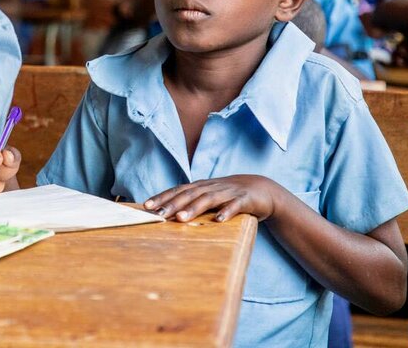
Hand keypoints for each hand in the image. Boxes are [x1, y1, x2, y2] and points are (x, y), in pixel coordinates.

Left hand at [143, 175, 283, 222]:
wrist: (261, 189)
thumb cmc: (228, 196)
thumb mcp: (208, 198)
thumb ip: (191, 204)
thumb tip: (167, 215)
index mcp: (200, 187)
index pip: (177, 190)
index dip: (162, 197)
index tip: (147, 207)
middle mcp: (211, 187)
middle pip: (189, 194)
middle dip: (172, 204)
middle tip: (158, 215)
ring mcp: (227, 192)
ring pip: (208, 199)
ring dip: (194, 208)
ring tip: (181, 219)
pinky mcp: (244, 199)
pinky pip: (235, 206)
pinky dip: (226, 212)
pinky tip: (219, 220)